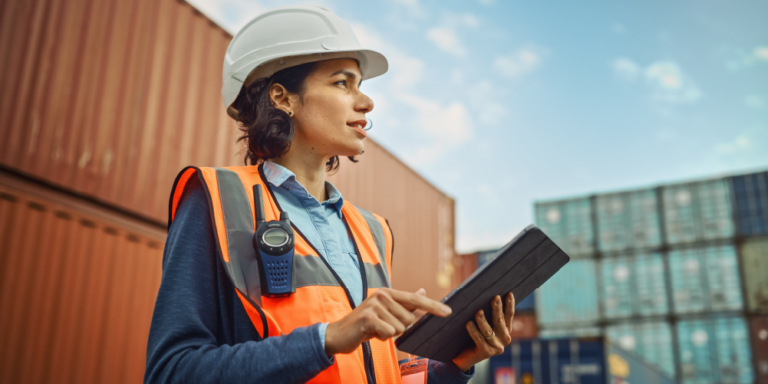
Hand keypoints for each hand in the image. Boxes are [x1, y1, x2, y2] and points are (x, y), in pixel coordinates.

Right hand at [324, 288, 451, 355]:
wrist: (339, 334)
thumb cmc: (366, 324)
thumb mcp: (386, 312)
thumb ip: (405, 303)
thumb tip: (423, 290)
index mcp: (389, 293)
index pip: (416, 299)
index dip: (433, 306)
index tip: (448, 312)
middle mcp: (382, 295)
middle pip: (409, 319)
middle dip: (399, 328)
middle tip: (382, 326)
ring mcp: (374, 305)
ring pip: (400, 328)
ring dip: (388, 334)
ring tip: (375, 330)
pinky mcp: (368, 317)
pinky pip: (389, 333)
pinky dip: (381, 338)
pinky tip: (370, 334)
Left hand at [452, 293, 514, 371]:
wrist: (465, 357)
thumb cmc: (473, 335)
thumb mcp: (483, 324)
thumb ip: (486, 313)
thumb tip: (481, 294)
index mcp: (505, 330)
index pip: (509, 315)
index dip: (510, 304)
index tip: (509, 293)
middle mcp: (504, 339)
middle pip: (499, 321)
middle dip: (497, 309)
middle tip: (495, 297)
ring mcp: (496, 347)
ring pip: (488, 331)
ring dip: (483, 321)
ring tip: (478, 312)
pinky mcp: (486, 353)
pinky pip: (479, 339)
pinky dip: (473, 331)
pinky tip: (468, 324)